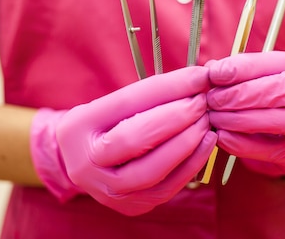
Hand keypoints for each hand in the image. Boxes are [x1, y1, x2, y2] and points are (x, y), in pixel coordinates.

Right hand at [30, 66, 216, 215]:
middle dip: (176, 117)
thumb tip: (198, 79)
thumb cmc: (104, 124)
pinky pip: (165, 188)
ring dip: (187, 143)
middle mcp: (86, 164)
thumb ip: (151, 93)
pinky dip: (190, 164)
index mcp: (78, 127)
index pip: (126, 103)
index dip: (167, 88)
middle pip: (135, 140)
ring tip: (206, 121)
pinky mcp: (130, 207)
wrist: (83, 161)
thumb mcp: (114, 103)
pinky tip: (205, 143)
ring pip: (152, 171)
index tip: (198, 76)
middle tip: (201, 100)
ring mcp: (107, 191)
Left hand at [206, 51, 284, 177]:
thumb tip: (212, 70)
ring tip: (215, 116)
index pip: (278, 63)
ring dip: (240, 119)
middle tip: (213, 97)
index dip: (244, 68)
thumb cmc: (281, 96)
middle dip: (243, 94)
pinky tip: (222, 136)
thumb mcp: (270, 76)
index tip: (215, 73)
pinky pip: (270, 150)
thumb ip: (244, 71)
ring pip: (281, 121)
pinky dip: (241, 143)